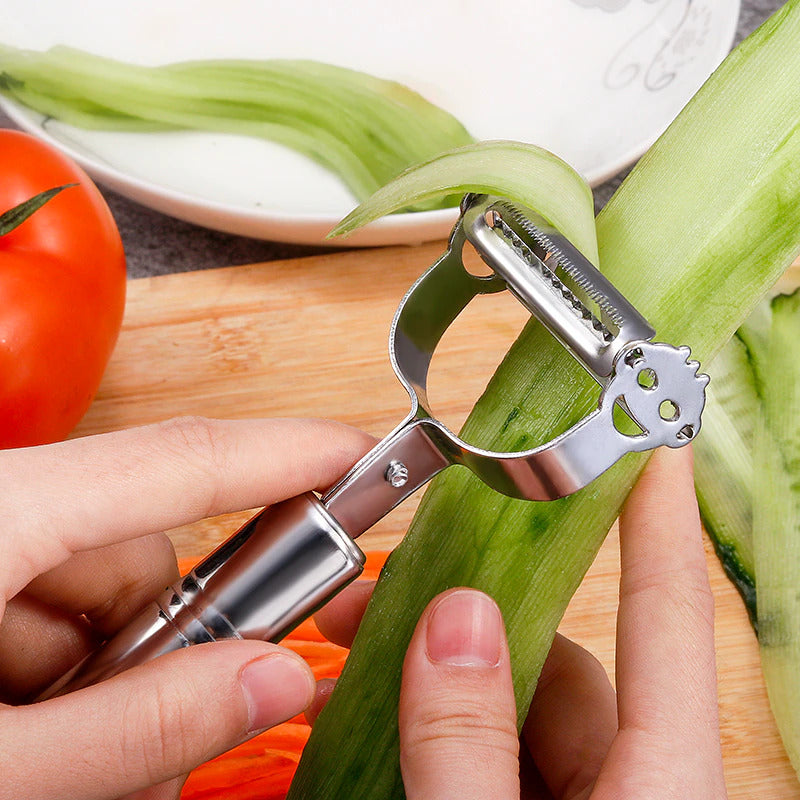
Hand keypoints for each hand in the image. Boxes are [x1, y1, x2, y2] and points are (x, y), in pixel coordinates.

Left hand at [0, 416, 372, 799]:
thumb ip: (138, 726)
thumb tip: (274, 681)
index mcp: (2, 510)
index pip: (183, 457)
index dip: (286, 452)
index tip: (357, 455)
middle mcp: (1, 500)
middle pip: (143, 550)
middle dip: (171, 645)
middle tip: (145, 749)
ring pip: (102, 586)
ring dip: (109, 671)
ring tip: (52, 759)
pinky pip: (53, 600)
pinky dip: (65, 667)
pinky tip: (26, 733)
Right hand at [314, 446, 727, 798]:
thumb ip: (469, 743)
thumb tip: (456, 620)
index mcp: (659, 784)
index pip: (666, 613)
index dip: (658, 514)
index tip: (647, 438)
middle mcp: (630, 786)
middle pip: (558, 656)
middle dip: (465, 612)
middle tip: (380, 596)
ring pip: (511, 703)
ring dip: (431, 672)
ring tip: (352, 652)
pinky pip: (488, 750)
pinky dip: (430, 724)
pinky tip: (366, 716)